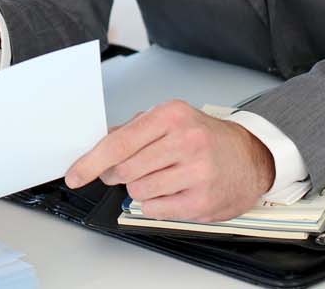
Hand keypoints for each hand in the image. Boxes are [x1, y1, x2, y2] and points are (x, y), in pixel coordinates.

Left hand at [63, 101, 275, 222]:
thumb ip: (132, 130)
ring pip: (138, 191)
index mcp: (171, 115)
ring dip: (140, 188)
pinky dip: (155, 204)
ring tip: (162, 177)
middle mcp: (186, 140)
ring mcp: (197, 172)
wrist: (249, 157)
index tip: (75, 174)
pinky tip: (172, 190)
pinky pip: (155, 209)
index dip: (91, 161)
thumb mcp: (170, 120)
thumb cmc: (205, 138)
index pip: (119, 142)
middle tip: (131, 169)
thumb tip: (97, 143)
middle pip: (125, 169)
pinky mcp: (202, 201)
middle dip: (118, 174)